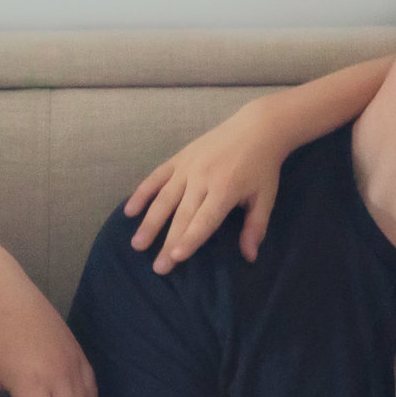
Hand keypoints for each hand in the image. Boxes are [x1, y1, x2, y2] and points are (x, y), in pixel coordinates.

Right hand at [123, 102, 289, 270]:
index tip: (174, 258)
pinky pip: (156, 176)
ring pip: (164, 198)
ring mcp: (188, 167)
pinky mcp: (179, 158)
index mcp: (225, 189)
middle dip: (168, 242)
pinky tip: (129, 210)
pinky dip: (142, 192)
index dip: (189, 239)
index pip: (204, 220)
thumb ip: (256, 227)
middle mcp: (203, 178)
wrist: (256, 128)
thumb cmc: (262, 167)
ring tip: (137, 244)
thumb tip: (250, 257)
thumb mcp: (266, 197)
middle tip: (157, 268)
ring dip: (149, 222)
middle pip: (181, 215)